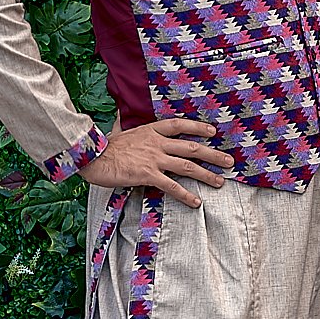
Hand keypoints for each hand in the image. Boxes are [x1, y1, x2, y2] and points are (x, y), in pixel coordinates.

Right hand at [82, 119, 235, 207]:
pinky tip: (196, 202)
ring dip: (206, 175)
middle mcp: (156, 143)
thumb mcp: (117, 130)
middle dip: (213, 155)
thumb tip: (119, 116)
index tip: (213, 131)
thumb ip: (123, 124)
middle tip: (229, 162)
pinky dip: (185, 195)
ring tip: (220, 182)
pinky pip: (171, 186)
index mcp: (150, 130)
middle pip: (191, 148)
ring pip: (187, 166)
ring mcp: (154, 159)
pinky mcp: (147, 175)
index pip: (179, 125)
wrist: (90, 156)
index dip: (198, 127)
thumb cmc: (102, 146)